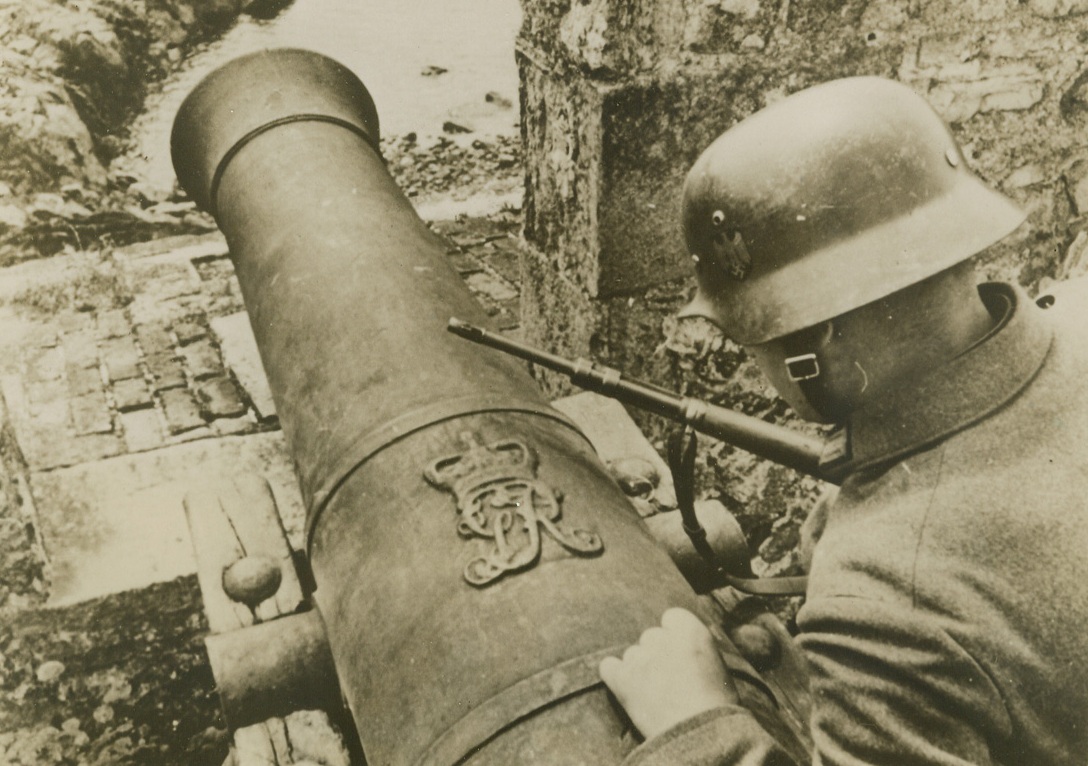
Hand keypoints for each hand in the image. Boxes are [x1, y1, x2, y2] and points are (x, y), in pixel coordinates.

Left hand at [599, 607, 738, 739]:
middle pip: (651, 637)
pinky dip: (615, 676)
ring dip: (639, 669)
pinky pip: (608, 667)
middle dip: (656, 653)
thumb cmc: (717, 708)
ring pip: (632, 655)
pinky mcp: (622, 678)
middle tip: (667, 679)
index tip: (679, 652)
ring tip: (653, 694)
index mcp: (690, 631)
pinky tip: (626, 689)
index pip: (671, 617)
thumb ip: (697, 650)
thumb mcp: (719, 668)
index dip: (674, 635)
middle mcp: (662, 638)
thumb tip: (686, 650)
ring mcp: (640, 657)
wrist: (701, 736)